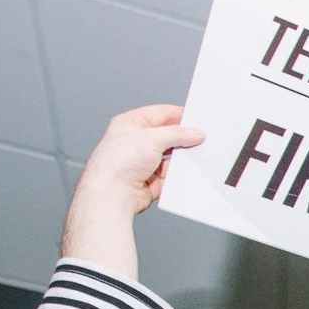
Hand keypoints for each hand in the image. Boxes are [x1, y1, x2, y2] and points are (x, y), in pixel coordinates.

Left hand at [62, 104, 204, 278]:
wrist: (111, 195)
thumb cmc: (117, 163)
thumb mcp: (152, 138)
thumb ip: (177, 133)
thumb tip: (194, 133)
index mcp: (130, 124)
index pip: (159, 114)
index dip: (178, 115)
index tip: (197, 120)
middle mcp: (134, 143)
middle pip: (167, 137)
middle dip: (181, 141)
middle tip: (197, 141)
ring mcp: (142, 163)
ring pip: (170, 158)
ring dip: (178, 162)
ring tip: (183, 162)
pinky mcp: (149, 182)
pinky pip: (169, 177)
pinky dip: (174, 178)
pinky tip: (174, 177)